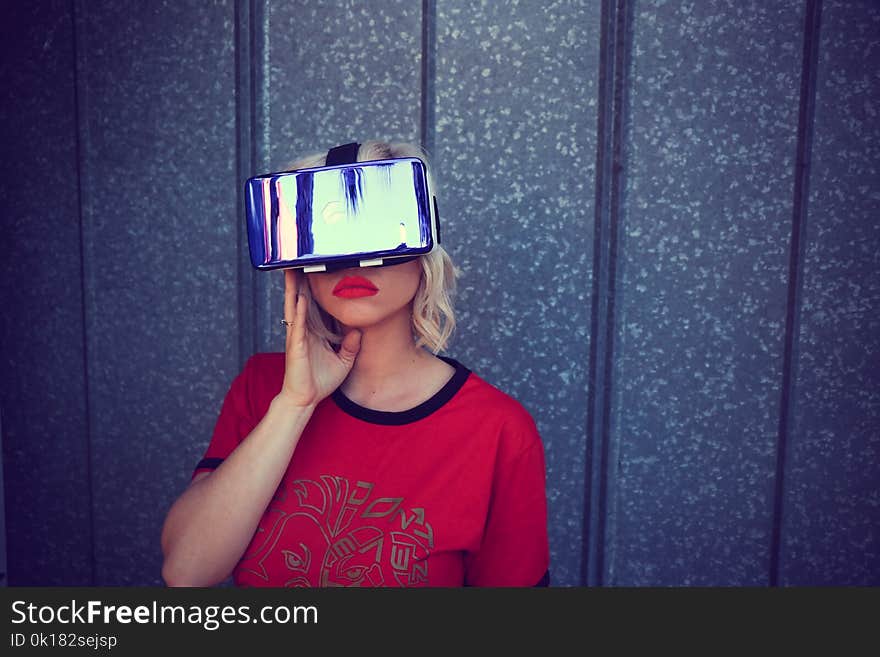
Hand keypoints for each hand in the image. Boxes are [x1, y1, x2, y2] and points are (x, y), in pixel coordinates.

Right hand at [276, 269, 361, 407]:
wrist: (306, 399)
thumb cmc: (320, 381)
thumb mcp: (343, 361)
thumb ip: (350, 346)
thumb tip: (358, 331)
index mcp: (314, 332)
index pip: (315, 305)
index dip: (315, 288)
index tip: (317, 270)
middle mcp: (304, 330)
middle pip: (301, 299)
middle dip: (300, 280)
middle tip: (298, 260)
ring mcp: (298, 336)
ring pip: (294, 306)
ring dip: (294, 288)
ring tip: (292, 270)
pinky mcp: (295, 345)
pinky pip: (298, 324)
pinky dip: (300, 311)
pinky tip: (301, 298)